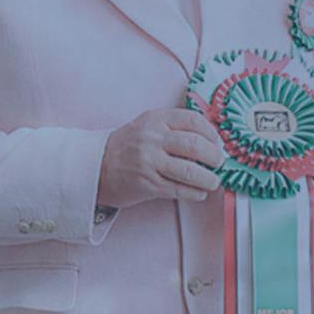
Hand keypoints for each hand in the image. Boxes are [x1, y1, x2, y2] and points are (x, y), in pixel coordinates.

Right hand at [98, 109, 224, 208]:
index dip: (212, 133)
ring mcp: (149, 163)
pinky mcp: (147, 185)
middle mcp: (152, 139)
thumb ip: (173, 127)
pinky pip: (179, 189)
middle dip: (214, 157)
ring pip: (190, 171)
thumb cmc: (126, 148)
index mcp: (156, 120)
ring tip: (212, 182)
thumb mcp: (147, 126)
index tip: (217, 143)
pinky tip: (199, 192)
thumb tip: (209, 139)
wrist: (95, 167)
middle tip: (219, 163)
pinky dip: (194, 193)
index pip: (194, 121)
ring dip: (208, 179)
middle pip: (196, 145)